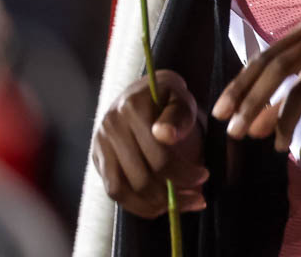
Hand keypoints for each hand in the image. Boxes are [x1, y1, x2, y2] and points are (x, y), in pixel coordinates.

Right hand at [92, 70, 207, 218]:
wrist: (141, 94)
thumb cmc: (167, 99)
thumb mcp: (181, 98)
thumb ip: (179, 115)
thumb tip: (165, 135)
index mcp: (133, 107)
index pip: (159, 156)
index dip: (184, 173)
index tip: (203, 176)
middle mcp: (112, 125)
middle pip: (142, 177)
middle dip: (173, 194)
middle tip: (197, 197)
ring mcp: (101, 143)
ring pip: (124, 190)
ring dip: (154, 205)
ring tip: (178, 204)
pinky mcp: (97, 159)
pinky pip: (114, 192)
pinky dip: (136, 205)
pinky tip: (158, 205)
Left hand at [211, 18, 300, 152]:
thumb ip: (293, 87)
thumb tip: (256, 124)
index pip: (265, 57)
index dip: (240, 85)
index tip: (220, 111)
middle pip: (277, 70)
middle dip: (251, 103)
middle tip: (233, 131)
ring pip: (300, 90)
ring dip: (282, 121)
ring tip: (275, 146)